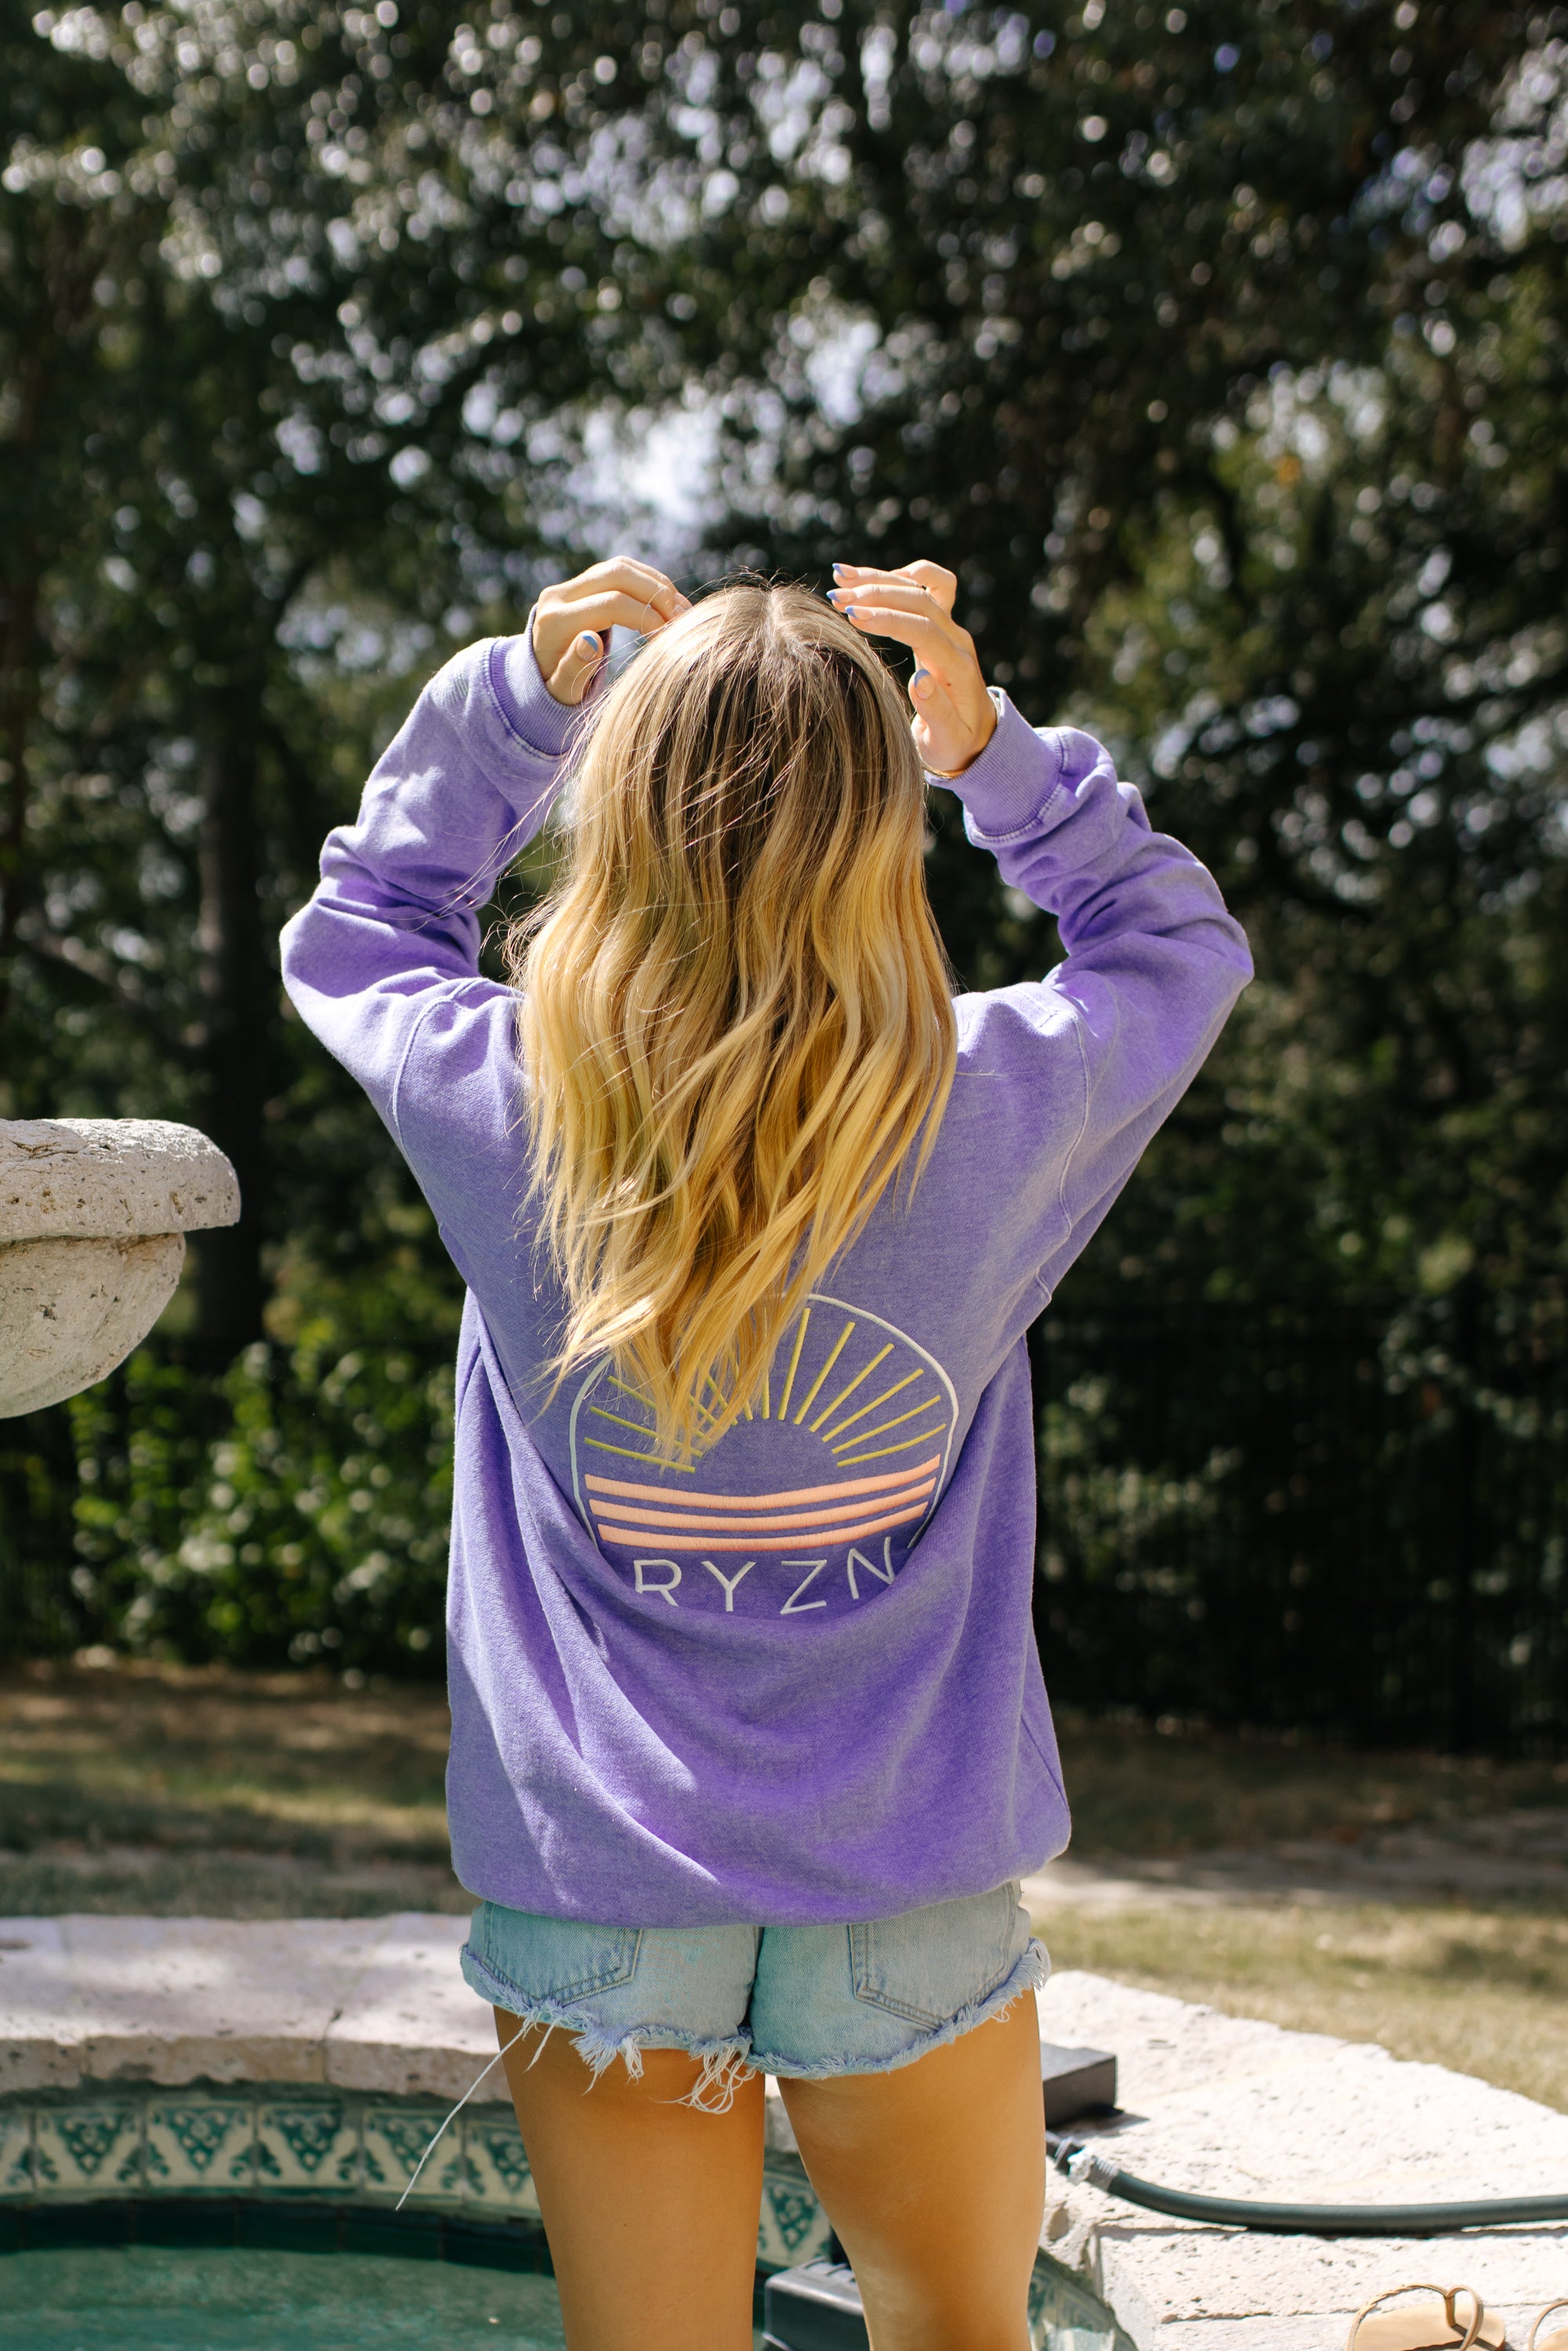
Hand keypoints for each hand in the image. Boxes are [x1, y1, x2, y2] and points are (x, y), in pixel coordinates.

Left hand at [531, 557, 691, 705]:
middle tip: (681, 619)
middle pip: (617, 574)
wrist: (538, 674)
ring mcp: (571, 585)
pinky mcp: (583, 583)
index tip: (667, 637)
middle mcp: (559, 595)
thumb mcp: (562, 692)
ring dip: (656, 584)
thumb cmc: (555, 691)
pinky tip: (669, 603)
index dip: (645, 616)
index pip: (611, 604)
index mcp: (555, 622)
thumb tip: (590, 641)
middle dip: (655, 593)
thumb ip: (574, 669)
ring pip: (621, 567)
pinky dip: (648, 582)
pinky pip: (621, 571)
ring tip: (681, 611)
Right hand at [827, 560, 997, 776]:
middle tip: (838, 597)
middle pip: (922, 599)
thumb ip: (936, 712)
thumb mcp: (946, 740)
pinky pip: (926, 587)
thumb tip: (921, 679)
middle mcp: (957, 640)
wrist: (978, 737)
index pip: (923, 630)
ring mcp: (951, 628)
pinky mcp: (941, 625)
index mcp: (957, 667)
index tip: (853, 616)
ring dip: (881, 578)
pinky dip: (895, 577)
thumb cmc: (956, 744)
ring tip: (839, 576)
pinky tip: (863, 578)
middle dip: (879, 593)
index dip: (889, 619)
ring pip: (921, 587)